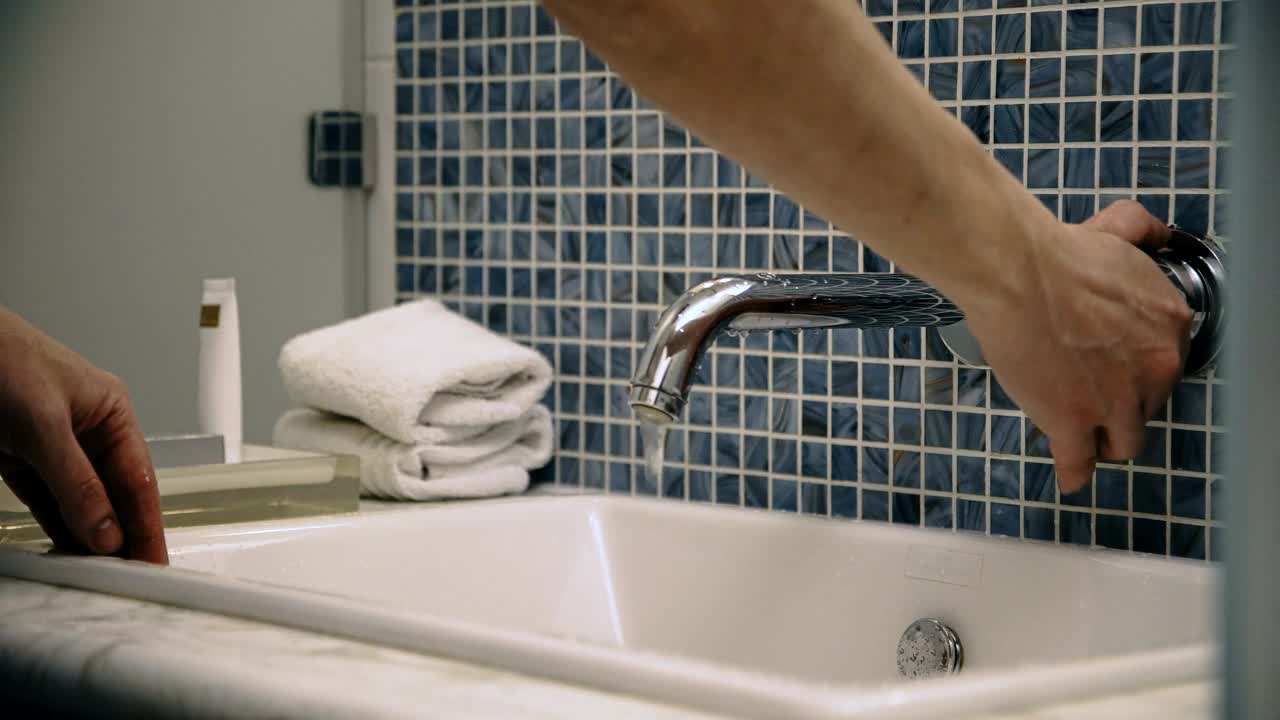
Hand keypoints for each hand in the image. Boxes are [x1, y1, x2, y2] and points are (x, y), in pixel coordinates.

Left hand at [0, 308, 167, 563]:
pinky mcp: (24, 464)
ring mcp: (57, 452)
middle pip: (115, 497)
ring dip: (91, 540)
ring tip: (102, 577)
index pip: (138, 481)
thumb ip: (76, 481)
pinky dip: (59, 531)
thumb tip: (106, 532)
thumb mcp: (43, 423)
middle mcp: (91, 436)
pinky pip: (49, 505)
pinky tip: (69, 554)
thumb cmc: (1, 358)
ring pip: (83, 506)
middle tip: (132, 580)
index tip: (154, 563)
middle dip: (124, 538)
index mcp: (113, 416)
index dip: (148, 525)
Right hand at [963, 201, 1191, 493]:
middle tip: (1094, 394)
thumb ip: (1142, 233)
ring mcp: (1116, 403)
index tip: (1119, 369)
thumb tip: (1154, 232)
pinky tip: (1070, 477)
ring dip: (1105, 439)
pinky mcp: (1074, 423)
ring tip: (1085, 436)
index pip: (1166, 365)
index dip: (1138, 369)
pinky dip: (1073, 472)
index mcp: (1170, 324)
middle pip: (1149, 406)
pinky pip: (1079, 463)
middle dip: (1123, 404)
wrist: (1017, 273)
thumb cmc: (1057, 254)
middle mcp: (1155, 369)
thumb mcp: (1117, 230)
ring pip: (1123, 442)